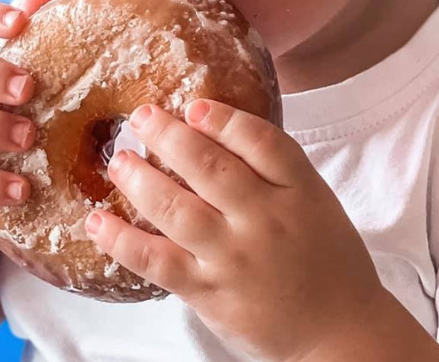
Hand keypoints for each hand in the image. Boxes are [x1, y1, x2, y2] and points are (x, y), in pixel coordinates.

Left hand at [84, 100, 390, 361]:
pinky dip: (122, 240)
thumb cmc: (325, 257)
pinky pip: (156, 261)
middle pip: (210, 167)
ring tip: (118, 160)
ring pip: (176, 209)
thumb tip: (212, 124)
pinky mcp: (208, 292)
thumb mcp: (314, 199)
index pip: (261, 142)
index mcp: (298, 190)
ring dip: (139, 179)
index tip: (194, 105)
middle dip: (169, 136)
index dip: (223, 119)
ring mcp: (233, 257)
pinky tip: (98, 221)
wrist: (340, 334)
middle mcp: (265, 219)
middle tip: (141, 117)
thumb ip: (272, 165)